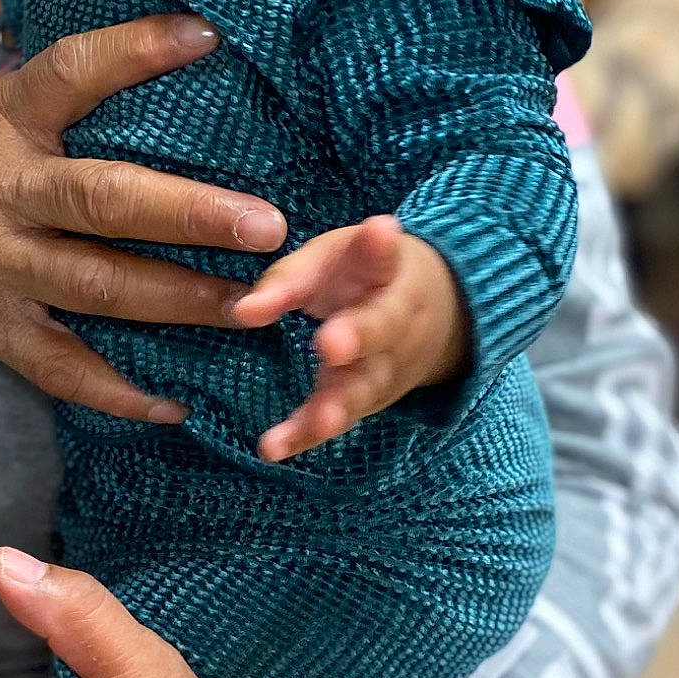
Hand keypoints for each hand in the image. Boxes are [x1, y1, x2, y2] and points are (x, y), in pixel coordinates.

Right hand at [0, 15, 287, 420]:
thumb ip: (44, 105)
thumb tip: (135, 62)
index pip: (70, 72)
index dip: (135, 51)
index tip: (203, 36)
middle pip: (106, 200)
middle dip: (192, 214)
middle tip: (268, 225)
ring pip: (99, 288)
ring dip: (180, 302)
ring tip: (250, 308)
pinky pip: (59, 367)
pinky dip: (116, 391)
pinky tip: (172, 403)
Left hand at [229, 216, 467, 461]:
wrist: (437, 315)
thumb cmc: (364, 277)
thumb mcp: (333, 260)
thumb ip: (289, 280)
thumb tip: (241, 312)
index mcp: (389, 271)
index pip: (386, 257)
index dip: (381, 246)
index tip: (381, 229)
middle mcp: (397, 321)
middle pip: (381, 329)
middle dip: (357, 336)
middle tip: (332, 343)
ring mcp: (387, 366)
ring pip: (363, 387)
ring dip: (337, 405)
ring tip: (319, 419)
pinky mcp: (368, 399)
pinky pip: (337, 418)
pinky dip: (306, 435)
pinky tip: (273, 448)